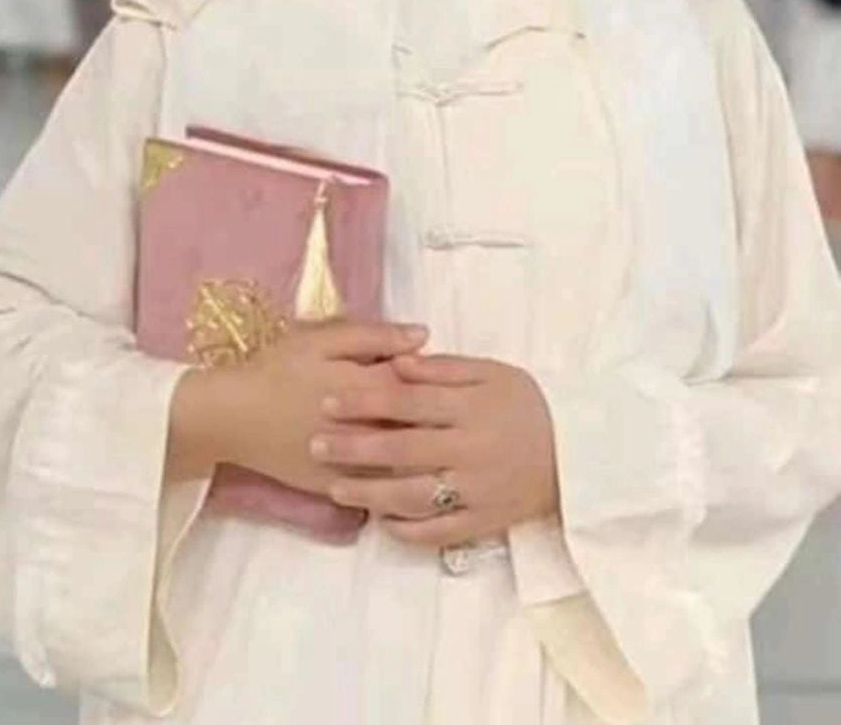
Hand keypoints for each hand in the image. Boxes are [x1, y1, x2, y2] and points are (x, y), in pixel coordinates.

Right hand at [166, 320, 427, 488]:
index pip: (422, 385)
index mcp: (366, 388)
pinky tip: (415, 479)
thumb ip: (375, 336)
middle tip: (449, 414)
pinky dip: (402, 488)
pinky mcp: (338, 488)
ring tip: (440, 448)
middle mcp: (367, 430)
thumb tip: (423, 336)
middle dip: (439, 421)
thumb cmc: (277, 369)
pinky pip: (381, 495)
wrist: (232, 416)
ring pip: (406, 468)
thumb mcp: (322, 340)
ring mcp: (353, 465)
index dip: (438, 380)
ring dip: (428, 458)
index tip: (445, 376)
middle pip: (420, 429)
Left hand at [311, 354, 557, 548]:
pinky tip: (378, 522)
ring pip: (413, 497)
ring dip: (370, 493)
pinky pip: (438, 532)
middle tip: (315, 445)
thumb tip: (395, 362)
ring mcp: (477, 491)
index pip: (407, 404)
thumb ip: (442, 369)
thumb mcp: (491, 373)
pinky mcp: (485, 522)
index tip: (328, 401)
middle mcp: (470, 451)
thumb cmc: (527, 403)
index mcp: (470, 408)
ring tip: (335, 488)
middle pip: (402, 451)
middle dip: (354, 449)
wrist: (580, 452)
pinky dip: (406, 531)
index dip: (364, 402)